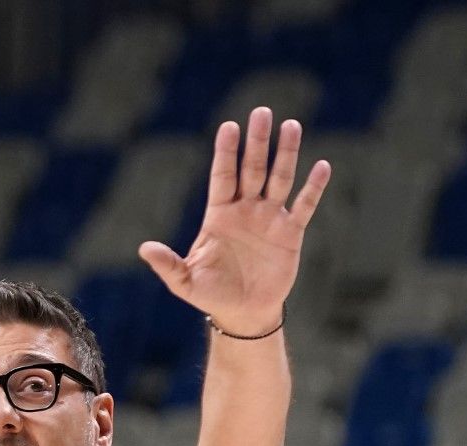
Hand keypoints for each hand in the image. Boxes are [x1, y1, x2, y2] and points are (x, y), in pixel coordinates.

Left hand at [139, 107, 331, 335]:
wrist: (243, 313)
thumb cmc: (212, 294)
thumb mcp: (185, 281)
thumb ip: (168, 264)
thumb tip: (144, 249)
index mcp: (219, 215)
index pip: (223, 176)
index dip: (226, 152)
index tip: (229, 126)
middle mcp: (245, 210)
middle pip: (252, 169)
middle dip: (257, 142)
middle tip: (262, 112)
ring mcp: (269, 219)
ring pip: (279, 178)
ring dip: (286, 153)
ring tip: (291, 125)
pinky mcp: (290, 233)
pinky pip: (304, 205)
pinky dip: (313, 188)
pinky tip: (322, 166)